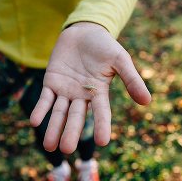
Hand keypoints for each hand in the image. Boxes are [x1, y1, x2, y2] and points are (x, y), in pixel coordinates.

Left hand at [30, 22, 150, 153]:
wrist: (84, 31)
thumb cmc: (105, 46)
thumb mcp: (120, 60)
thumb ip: (131, 80)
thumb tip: (147, 101)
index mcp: (99, 93)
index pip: (101, 113)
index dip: (101, 126)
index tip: (103, 142)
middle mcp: (81, 96)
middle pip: (75, 117)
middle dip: (70, 133)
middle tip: (66, 150)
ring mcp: (65, 90)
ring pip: (59, 112)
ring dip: (53, 128)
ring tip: (49, 147)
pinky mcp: (51, 82)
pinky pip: (45, 99)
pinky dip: (40, 109)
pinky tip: (34, 121)